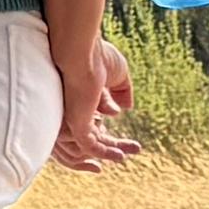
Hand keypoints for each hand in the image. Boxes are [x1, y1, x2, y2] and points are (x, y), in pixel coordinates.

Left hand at [53, 31, 138, 172]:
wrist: (82, 52)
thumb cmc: (98, 56)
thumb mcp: (117, 74)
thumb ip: (122, 90)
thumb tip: (126, 107)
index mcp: (80, 100)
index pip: (94, 122)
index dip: (108, 128)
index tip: (126, 136)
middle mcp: (74, 111)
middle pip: (94, 135)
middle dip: (114, 144)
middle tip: (135, 149)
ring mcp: (73, 118)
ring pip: (92, 143)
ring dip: (112, 151)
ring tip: (127, 154)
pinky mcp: (75, 123)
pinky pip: (89, 146)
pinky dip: (104, 153)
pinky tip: (120, 156)